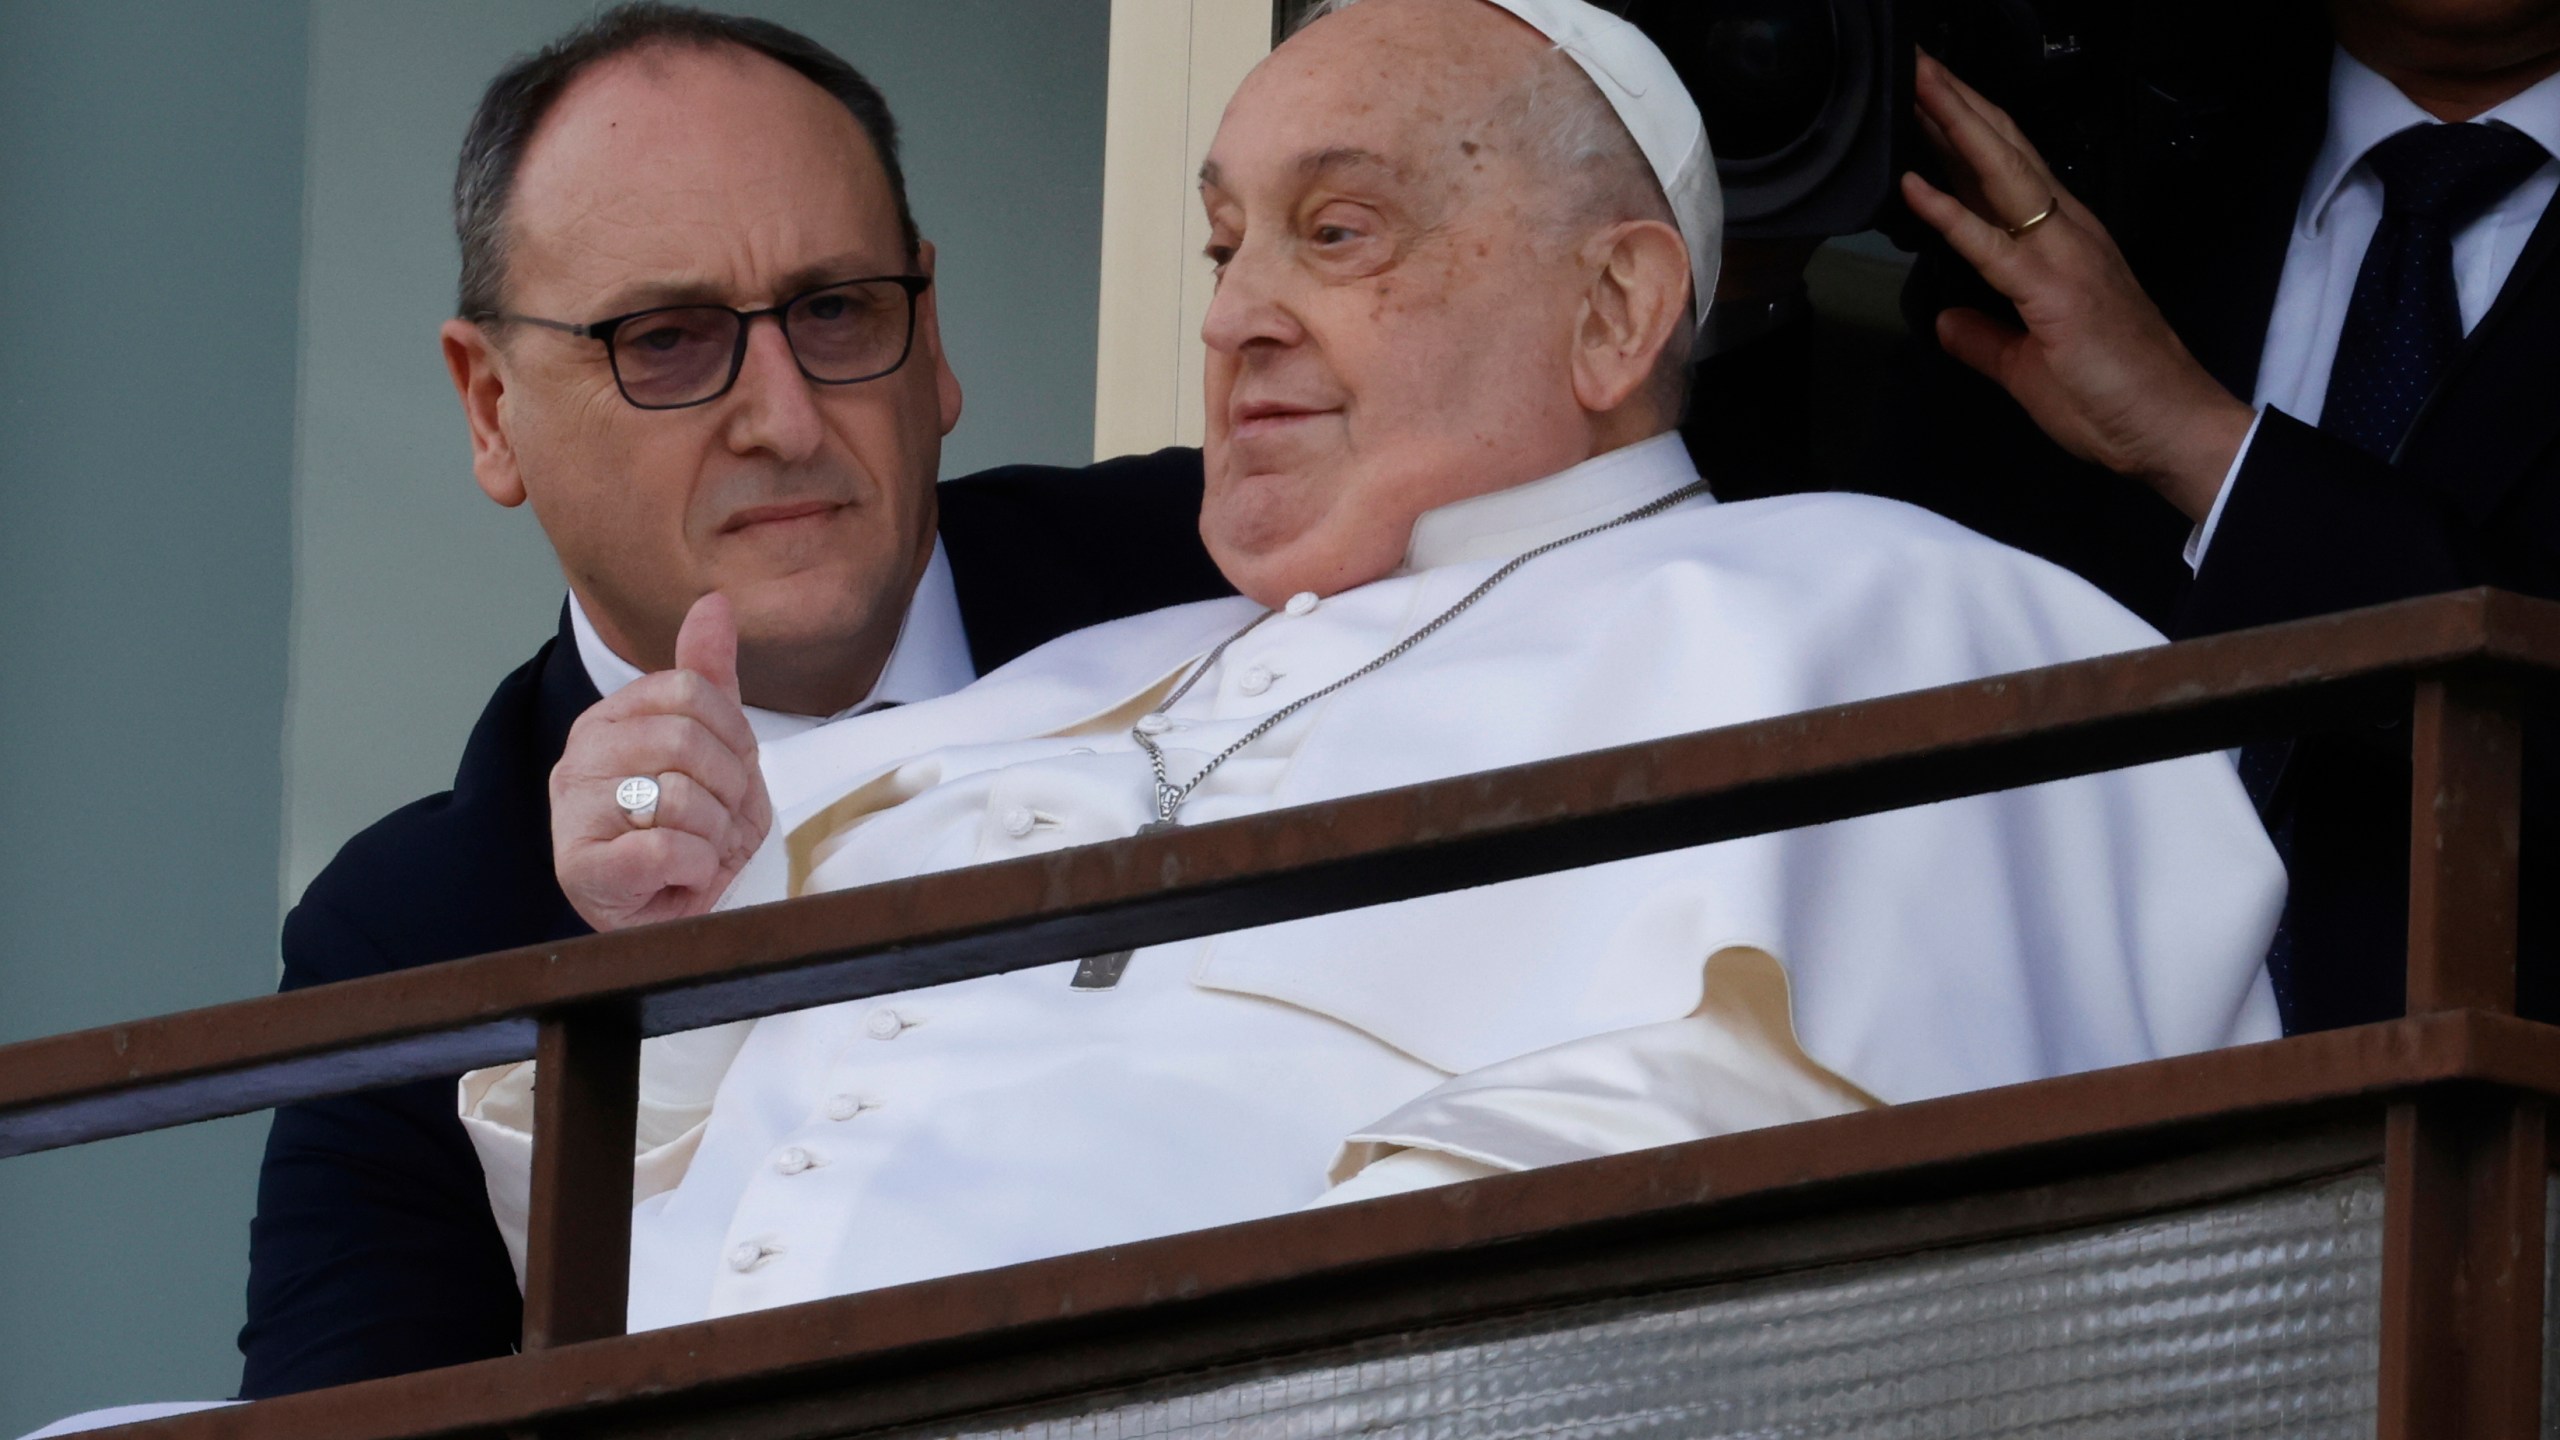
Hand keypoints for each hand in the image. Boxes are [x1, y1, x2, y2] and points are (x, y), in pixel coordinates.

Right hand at [551, 593, 773, 930]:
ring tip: (700, 850)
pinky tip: (683, 875)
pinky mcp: (581, 870)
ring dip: (713, 833)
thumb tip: (714, 603)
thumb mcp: (715, 747)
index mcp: (608, 720)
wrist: (687, 915)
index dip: (732, 734)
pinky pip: (662, 848)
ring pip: (676, 795)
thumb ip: (707, 673)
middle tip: (720, 819)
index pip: (687, 690)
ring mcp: (572, 815)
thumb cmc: (698, 831)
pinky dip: (693, 866)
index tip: (734, 771)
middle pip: (683, 740)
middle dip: (727, 788)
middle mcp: (579, 760)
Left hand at [1901, 52, 2253, 521]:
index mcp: (2063, 245)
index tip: (1925, 100)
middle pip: (2003, 152)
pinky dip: (1950, 211)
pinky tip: (1915, 184)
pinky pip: (1992, 242)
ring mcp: (2065, 256)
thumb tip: (1948, 320)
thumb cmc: (2114, 397)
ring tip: (1915, 85)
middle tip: (1913, 63)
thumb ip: (1986, 338)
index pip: (2005, 173)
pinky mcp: (2057, 290)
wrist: (2169, 428)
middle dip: (1955, 104)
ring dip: (1954, 127)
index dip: (1963, 133)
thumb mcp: (2029, 366)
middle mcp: (2068, 235)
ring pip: (2002, 173)